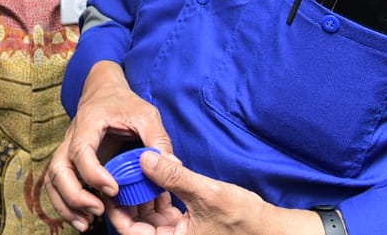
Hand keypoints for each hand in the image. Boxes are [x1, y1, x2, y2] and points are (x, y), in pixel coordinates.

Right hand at [45, 61, 173, 231]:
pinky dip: (65, 204)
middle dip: (74, 195)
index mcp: (88, 124)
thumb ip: (158, 139)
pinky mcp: (71, 162)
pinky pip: (57, 185)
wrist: (104, 92)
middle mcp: (71, 138)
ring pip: (53, 180)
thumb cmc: (124, 103)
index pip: (81, 151)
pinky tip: (82, 218)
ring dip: (65, 204)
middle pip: (58, 170)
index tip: (113, 189)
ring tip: (85, 223)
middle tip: (98, 210)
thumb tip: (172, 165)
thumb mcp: (146, 114)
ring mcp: (67, 151)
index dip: (94, 173)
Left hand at [112, 150, 322, 234]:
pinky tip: (159, 178)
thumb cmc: (245, 219)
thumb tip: (144, 158)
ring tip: (138, 172)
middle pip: (139, 225)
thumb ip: (174, 177)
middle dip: (130, 201)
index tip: (113, 187)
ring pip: (151, 218)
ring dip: (144, 197)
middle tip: (123, 174)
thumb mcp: (207, 194)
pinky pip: (166, 214)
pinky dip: (160, 197)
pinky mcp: (189, 226)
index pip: (132, 233)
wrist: (273, 229)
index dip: (119, 212)